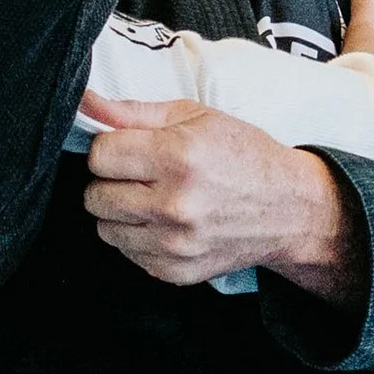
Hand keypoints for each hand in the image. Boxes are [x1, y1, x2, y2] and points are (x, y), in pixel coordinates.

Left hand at [80, 95, 363, 302]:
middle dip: (111, 181)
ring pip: (104, 228)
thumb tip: (85, 102)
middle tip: (140, 174)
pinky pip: (127, 253)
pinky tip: (166, 223)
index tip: (128, 148)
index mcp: (179, 157)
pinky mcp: (175, 271)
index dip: (109, 148)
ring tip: (152, 198)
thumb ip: (133, 112)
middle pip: (95, 195)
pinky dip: (138, 237)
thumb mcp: (195, 117)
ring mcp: (175, 244)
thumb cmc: (242, 155)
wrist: (289, 209)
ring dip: (120, 212)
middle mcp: (175, 204)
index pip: (100, 155)